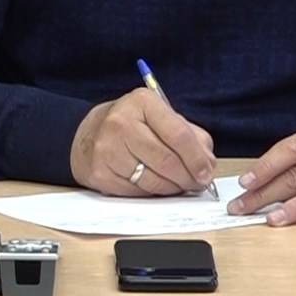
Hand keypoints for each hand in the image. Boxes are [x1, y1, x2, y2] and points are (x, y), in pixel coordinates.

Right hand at [69, 88, 217, 196]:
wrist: (88, 134)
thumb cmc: (133, 125)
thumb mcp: (161, 117)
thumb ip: (191, 136)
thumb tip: (207, 164)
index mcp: (142, 102)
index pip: (178, 134)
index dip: (197, 158)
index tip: (206, 172)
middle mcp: (120, 123)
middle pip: (167, 161)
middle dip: (188, 178)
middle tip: (196, 183)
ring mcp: (107, 148)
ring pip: (153, 181)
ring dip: (172, 188)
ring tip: (177, 184)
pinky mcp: (100, 172)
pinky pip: (137, 192)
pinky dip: (152, 193)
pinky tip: (154, 184)